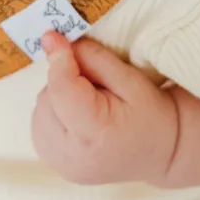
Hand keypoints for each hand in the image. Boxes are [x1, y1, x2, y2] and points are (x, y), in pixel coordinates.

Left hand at [31, 31, 178, 185]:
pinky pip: (39, 121)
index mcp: (95, 134)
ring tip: (87, 102)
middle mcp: (72, 155)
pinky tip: (75, 114)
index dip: (57, 59)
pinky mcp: (53, 162)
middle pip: (49, 97)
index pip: (62, 89)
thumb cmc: (149, 114)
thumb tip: (55, 42)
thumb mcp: (130, 79)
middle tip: (92, 85)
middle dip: (63, 81)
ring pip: (41, 107)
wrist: (160, 153)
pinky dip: (53, 110)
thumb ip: (93, 59)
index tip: (53, 35)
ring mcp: (60, 163)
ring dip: (57, 96)